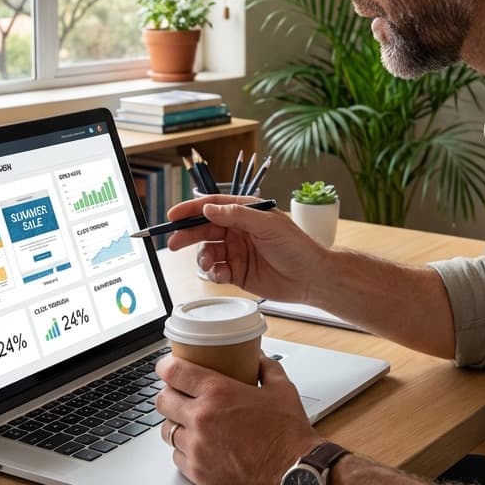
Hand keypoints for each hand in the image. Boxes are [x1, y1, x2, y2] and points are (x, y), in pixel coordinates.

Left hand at [155, 352, 319, 484]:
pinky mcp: (199, 474)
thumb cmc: (288, 433)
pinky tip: (197, 446)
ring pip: (166, 430)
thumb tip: (257, 356)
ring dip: (175, 423)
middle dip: (168, 394)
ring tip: (188, 422)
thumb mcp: (281, 388)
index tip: (166, 366)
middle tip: (178, 394)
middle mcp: (201, 419)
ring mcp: (197, 448)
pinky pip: (177, 457)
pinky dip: (183, 450)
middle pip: (163, 401)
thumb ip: (265, 367)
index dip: (165, 366)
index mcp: (218, 393)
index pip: (174, 372)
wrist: (294, 475)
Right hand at [165, 195, 328, 302]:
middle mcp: (238, 230)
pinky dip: (213, 272)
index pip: (213, 206)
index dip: (191, 209)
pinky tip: (220, 274)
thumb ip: (237, 216)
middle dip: (188, 235)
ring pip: (208, 251)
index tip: (173, 215)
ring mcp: (237, 251)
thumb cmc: (296, 246)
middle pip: (204, 229)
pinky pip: (216, 271)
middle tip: (174, 243)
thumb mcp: (268, 225)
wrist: (312, 277)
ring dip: (202, 257)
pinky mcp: (238, 272)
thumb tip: (209, 209)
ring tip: (207, 263)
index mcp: (245, 213)